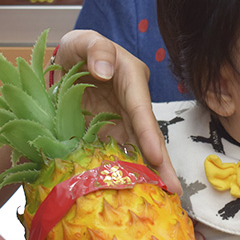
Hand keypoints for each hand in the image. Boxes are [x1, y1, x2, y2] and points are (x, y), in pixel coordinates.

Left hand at [53, 30, 180, 193]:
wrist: (66, 64)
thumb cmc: (79, 49)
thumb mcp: (84, 40)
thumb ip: (95, 49)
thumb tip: (104, 69)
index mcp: (131, 79)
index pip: (141, 108)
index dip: (148, 133)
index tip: (156, 156)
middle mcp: (133, 104)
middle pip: (149, 136)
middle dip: (161, 164)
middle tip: (173, 190)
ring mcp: (122, 121)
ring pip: (138, 150)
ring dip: (148, 175)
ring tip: (161, 199)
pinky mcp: (109, 134)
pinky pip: (119, 155)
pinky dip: (127, 175)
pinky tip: (133, 195)